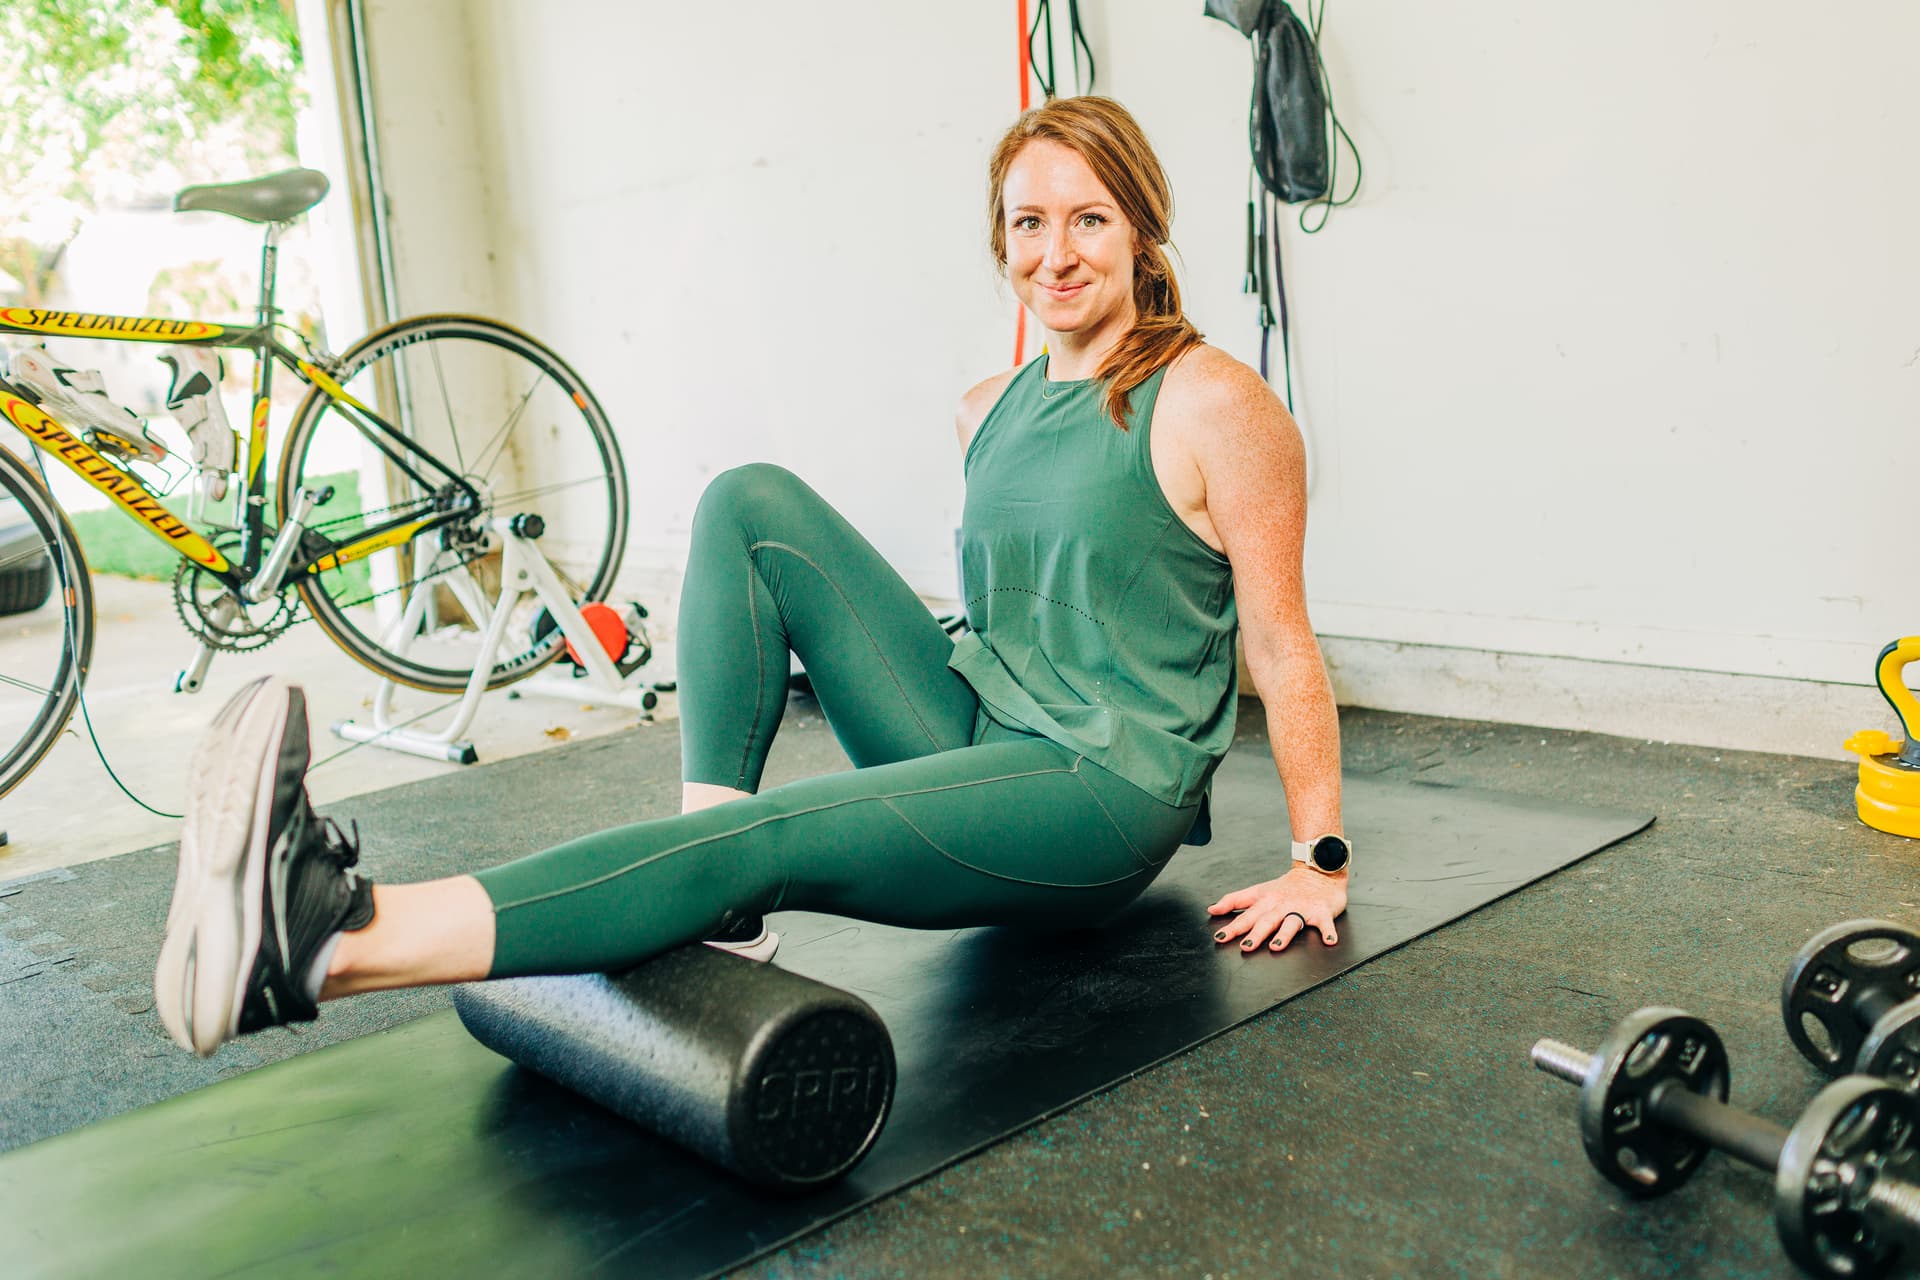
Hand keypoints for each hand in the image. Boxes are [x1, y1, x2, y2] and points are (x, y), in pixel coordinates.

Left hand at [1207, 865, 1345, 952]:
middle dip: (1256, 933)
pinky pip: (1325, 924)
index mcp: (1266, 901)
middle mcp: (1282, 905)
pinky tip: (1329, 942)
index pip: (1246, 915)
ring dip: (1284, 934)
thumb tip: (1212, 910)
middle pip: (1267, 920)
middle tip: (1246, 947)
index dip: (1233, 927)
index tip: (1220, 937)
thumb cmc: (1287, 886)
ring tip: (1276, 946)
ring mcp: (1302, 908)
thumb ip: (1235, 900)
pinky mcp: (1321, 912)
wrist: (1317, 870)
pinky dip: (1328, 932)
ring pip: (1292, 922)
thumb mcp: (1258, 891)